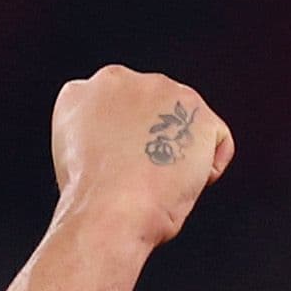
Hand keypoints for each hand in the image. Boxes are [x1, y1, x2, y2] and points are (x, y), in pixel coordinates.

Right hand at [50, 67, 232, 246]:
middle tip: (146, 176)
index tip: (124, 167)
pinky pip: (217, 138)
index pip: (114, 113)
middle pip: (152, 111)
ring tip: (163, 182)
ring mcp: (159, 88)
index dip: (125, 144)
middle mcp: (119, 80)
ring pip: (184, 123)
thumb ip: (95, 142)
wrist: (111, 210)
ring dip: (181, 152)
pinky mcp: (193, 106)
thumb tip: (118, 154)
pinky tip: (186, 182)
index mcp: (81, 94)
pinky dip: (210, 166)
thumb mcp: (73, 162)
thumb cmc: (93, 201)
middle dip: (156, 141)